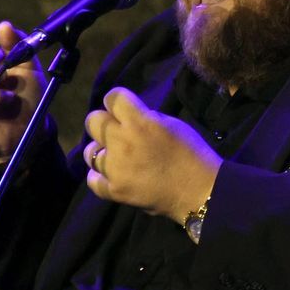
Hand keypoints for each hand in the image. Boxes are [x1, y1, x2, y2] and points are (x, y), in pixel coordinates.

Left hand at [82, 87, 220, 220]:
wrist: (199, 191)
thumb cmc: (191, 153)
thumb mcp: (171, 124)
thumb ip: (145, 118)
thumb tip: (127, 116)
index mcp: (140, 122)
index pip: (112, 97)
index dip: (117, 101)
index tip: (122, 108)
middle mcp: (122, 142)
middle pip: (93, 121)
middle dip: (104, 122)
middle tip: (116, 131)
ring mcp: (115, 168)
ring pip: (89, 151)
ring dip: (101, 150)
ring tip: (116, 156)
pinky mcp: (113, 190)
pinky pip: (92, 178)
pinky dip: (100, 175)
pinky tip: (111, 174)